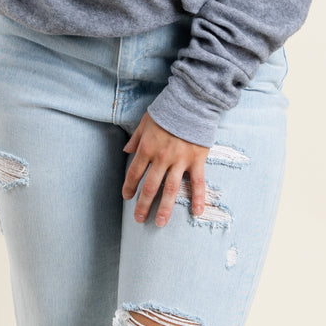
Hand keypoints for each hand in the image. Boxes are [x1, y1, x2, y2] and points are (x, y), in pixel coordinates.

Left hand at [122, 112, 208, 226]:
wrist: (192, 102)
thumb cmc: (168, 110)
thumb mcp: (146, 120)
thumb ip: (136, 137)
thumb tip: (126, 151)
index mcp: (148, 147)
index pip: (135, 172)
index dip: (129, 187)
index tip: (127, 197)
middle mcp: (162, 157)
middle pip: (150, 186)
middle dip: (143, 204)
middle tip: (139, 219)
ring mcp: (180, 160)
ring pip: (171, 190)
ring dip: (165, 208)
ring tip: (160, 223)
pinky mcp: (197, 160)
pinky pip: (198, 183)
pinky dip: (198, 198)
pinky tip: (197, 212)